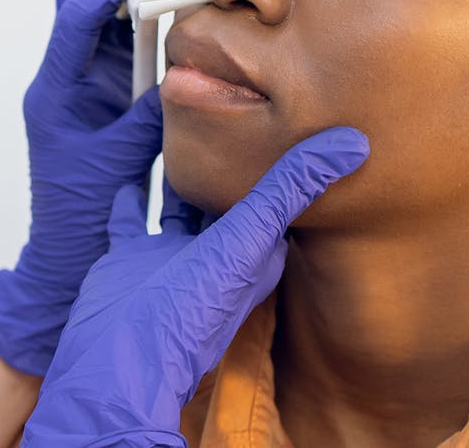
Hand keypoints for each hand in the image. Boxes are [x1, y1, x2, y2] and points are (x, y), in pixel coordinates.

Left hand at [0, 0, 180, 376]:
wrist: (66, 253)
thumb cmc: (84, 217)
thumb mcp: (123, 161)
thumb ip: (150, 112)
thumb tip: (181, 68)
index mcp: (54, 90)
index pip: (75, 14)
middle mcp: (62, 77)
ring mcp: (80, 81)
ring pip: (98, 11)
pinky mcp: (101, 91)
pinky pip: (119, 40)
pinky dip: (146, 26)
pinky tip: (175, 32)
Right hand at [23, 128, 370, 446]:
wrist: (116, 362)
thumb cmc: (189, 310)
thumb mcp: (247, 240)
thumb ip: (290, 189)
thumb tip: (352, 143)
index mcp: (254, 255)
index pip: (278, 200)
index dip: (288, 162)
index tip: (298, 118)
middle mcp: (216, 255)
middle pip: (232, 198)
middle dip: (237, 161)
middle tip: (241, 107)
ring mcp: (171, 256)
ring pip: (185, 203)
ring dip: (189, 172)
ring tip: (193, 125)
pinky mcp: (131, 257)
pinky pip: (135, 214)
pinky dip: (137, 190)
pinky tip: (137, 165)